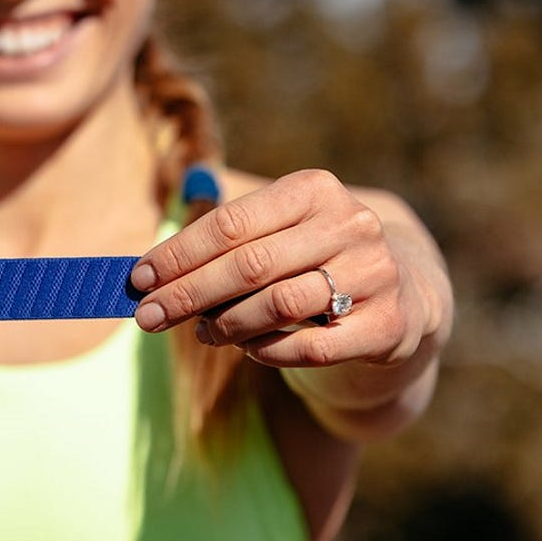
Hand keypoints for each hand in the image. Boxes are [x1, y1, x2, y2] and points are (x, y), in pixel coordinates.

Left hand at [131, 169, 425, 369]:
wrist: (403, 291)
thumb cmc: (310, 257)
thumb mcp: (275, 228)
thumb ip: (219, 236)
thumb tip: (144, 268)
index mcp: (314, 189)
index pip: (230, 224)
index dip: (178, 255)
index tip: (137, 280)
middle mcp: (351, 224)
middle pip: (249, 265)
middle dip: (188, 294)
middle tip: (147, 318)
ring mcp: (376, 274)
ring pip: (279, 305)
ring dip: (227, 324)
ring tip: (201, 332)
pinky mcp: (389, 324)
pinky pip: (312, 347)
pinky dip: (269, 350)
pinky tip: (249, 348)